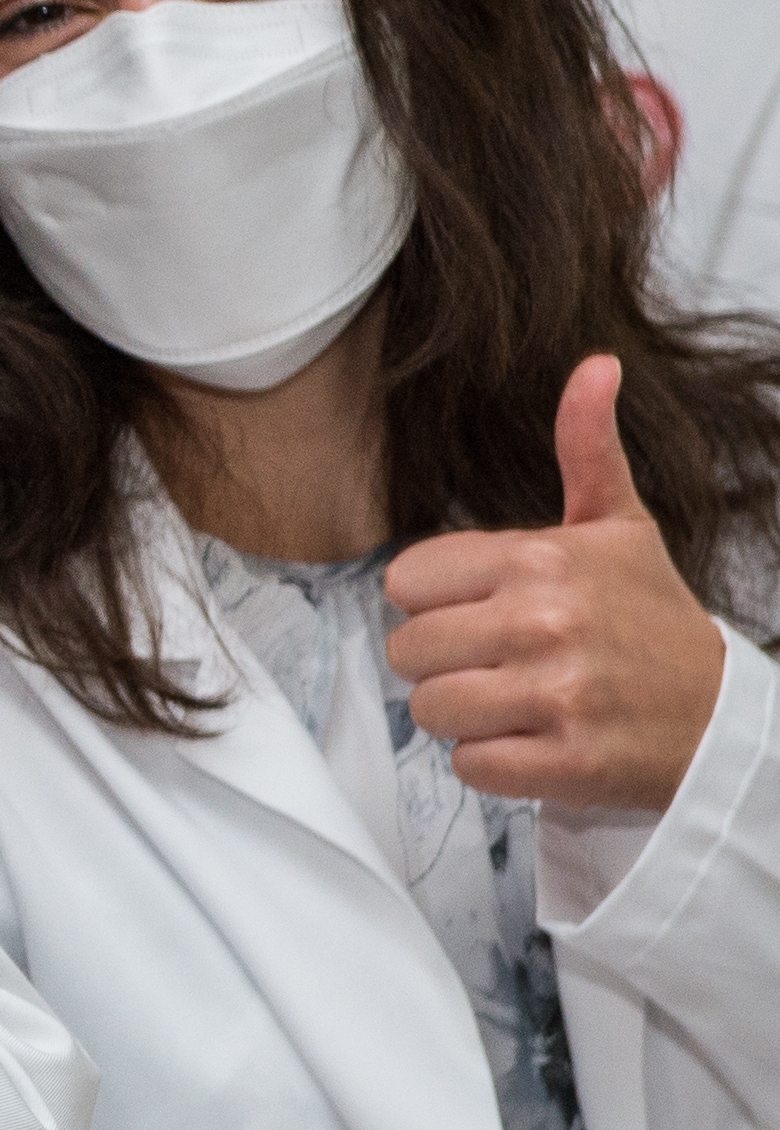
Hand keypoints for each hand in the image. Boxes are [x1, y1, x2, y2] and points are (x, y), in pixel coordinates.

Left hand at [386, 356, 724, 812]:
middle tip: (504, 662)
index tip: (486, 610)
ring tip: (519, 702)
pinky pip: (468, 765)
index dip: (437, 603)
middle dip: (445, 661)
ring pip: (429, 709)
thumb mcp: (620, 528)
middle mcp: (546, 622)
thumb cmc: (652, 621)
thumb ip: (587, 449)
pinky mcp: (564, 763)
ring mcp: (556, 695)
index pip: (405, 582)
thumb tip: (595, 364)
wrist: (724, 720)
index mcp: (544, 559)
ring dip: (464, 715)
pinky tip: (537, 741)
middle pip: (407, 649)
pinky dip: (493, 762)